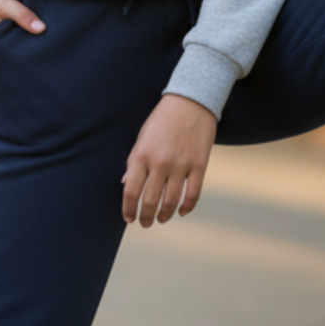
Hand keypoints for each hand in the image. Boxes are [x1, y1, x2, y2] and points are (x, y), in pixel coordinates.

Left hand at [122, 93, 216, 227]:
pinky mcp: (199, 165)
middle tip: (145, 223)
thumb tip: (125, 184)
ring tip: (162, 220)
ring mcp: (181, 165)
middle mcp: (160, 163)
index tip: (129, 218)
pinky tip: (181, 211)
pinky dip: (187, 207)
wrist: (191, 102)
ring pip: (171, 201)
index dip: (128, 209)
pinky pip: (193, 194)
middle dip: (146, 217)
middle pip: (151, 201)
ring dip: (165, 215)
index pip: (131, 191)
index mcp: (141, 156)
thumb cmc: (162, 119)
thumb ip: (133, 161)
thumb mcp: (142, 137)